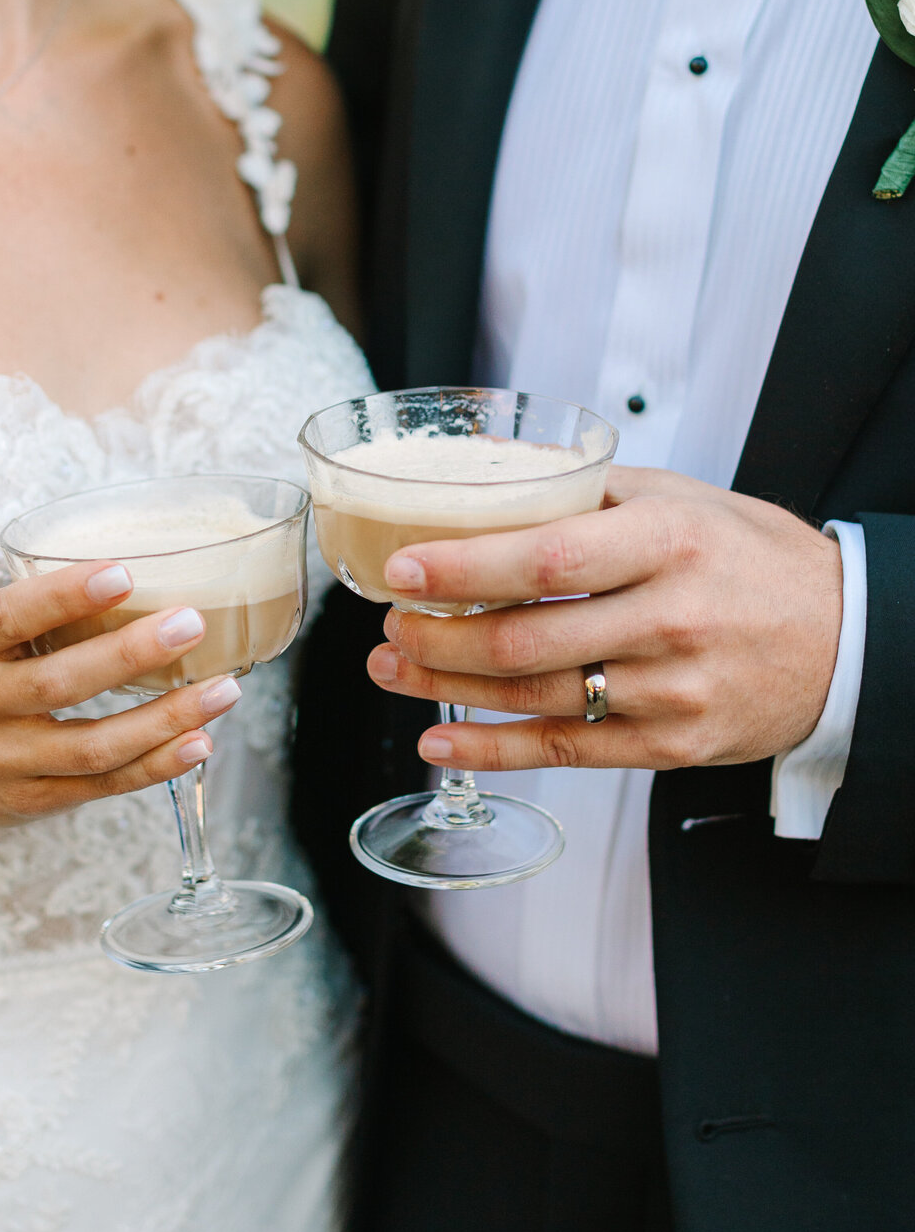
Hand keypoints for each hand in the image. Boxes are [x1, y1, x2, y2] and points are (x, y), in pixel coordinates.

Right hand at [0, 562, 240, 832]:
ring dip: (164, 718)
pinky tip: (199, 741)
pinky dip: (156, 765)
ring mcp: (5, 759)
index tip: (121, 573)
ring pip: (91, 745)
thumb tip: (144, 569)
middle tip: (191, 623)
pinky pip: (102, 784)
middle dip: (130, 654)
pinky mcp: (32, 798)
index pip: (8, 617)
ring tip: (222, 690)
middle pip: (59, 683)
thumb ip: (37, 612)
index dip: (64, 596)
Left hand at [364, 467, 843, 774]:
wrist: (844, 640)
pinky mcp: (671, 745)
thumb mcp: (682, 498)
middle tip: (387, 625)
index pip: (546, 557)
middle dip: (437, 636)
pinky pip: (567, 753)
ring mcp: (670, 689)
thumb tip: (496, 478)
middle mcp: (668, 618)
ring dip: (448, 688)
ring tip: (394, 669)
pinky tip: (441, 743)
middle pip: (526, 637)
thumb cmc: (753, 559)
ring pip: (535, 697)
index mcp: (666, 542)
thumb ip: (590, 492)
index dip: (464, 569)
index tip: (403, 571)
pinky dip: (494, 751)